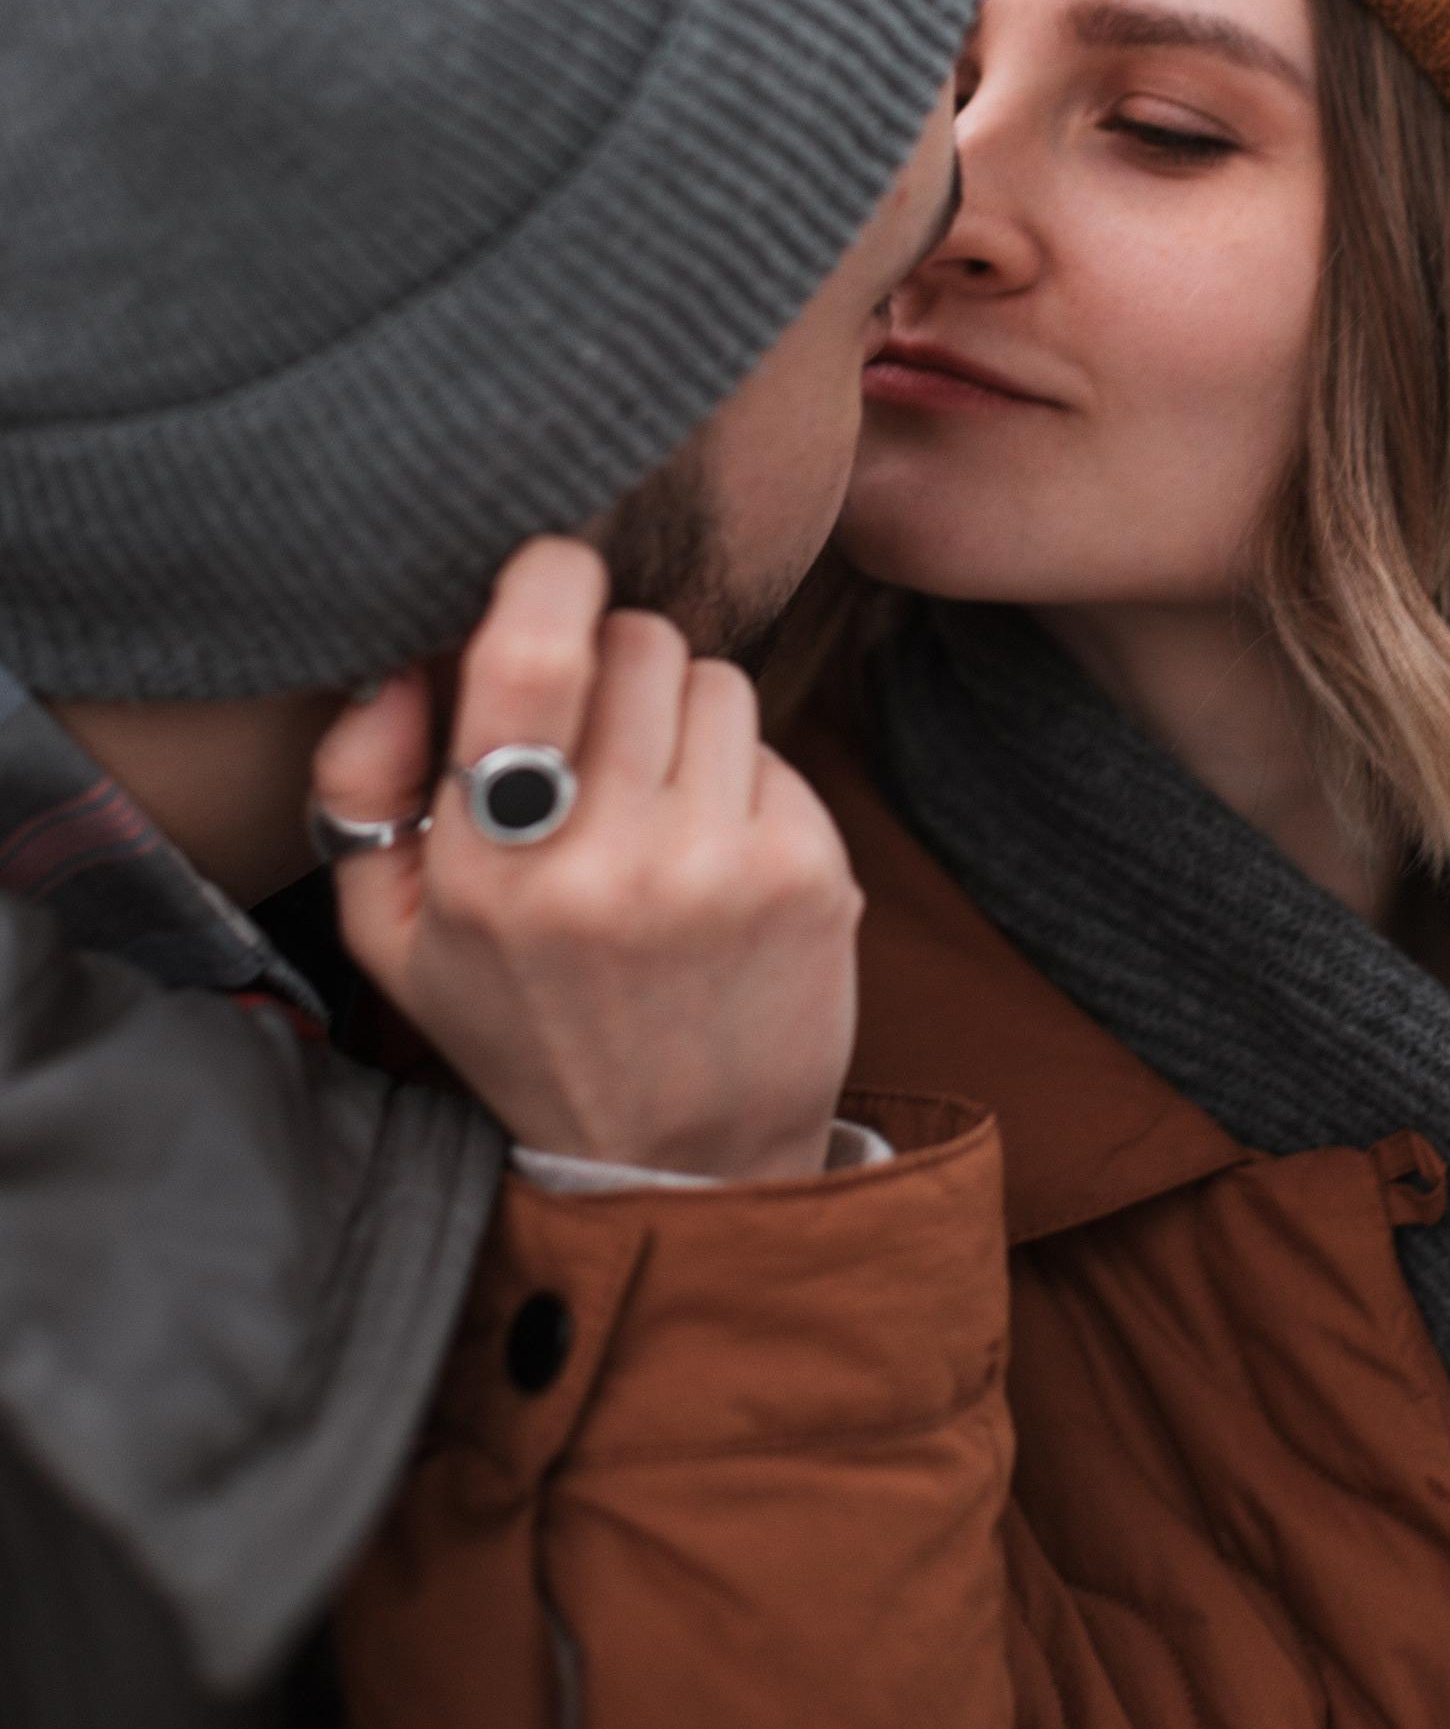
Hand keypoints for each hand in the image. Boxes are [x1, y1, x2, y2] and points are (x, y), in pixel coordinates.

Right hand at [312, 538, 862, 1180]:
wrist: (683, 1160)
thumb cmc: (526, 1022)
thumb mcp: (393, 936)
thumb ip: (360, 786)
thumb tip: (396, 656)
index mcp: (486, 877)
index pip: (528, 660)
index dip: (547, 577)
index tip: (551, 568)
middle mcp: (607, 868)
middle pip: (638, 641)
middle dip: (615, 654)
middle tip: (599, 727)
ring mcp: (719, 871)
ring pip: (713, 678)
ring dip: (681, 712)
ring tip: (654, 800)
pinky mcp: (809, 875)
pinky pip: (773, 745)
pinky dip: (740, 776)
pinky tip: (712, 852)